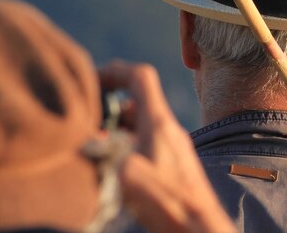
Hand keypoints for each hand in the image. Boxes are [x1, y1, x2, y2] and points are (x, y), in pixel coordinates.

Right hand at [98, 60, 235, 232]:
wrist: (201, 229)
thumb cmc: (172, 205)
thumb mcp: (132, 179)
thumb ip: (109, 154)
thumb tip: (90, 144)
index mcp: (159, 124)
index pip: (140, 77)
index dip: (115, 71)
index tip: (92, 81)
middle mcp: (168, 129)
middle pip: (137, 100)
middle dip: (108, 105)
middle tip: (85, 121)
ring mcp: (172, 146)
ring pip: (140, 123)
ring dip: (115, 128)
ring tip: (93, 145)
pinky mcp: (172, 164)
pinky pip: (146, 142)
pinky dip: (126, 144)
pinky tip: (112, 164)